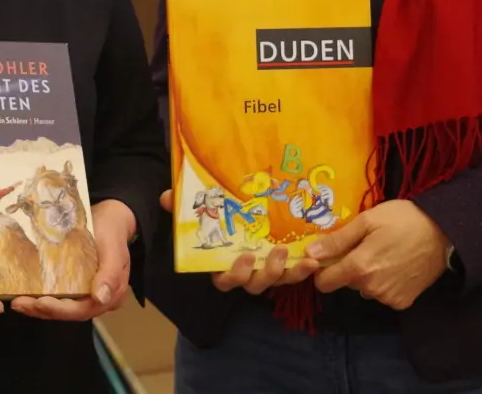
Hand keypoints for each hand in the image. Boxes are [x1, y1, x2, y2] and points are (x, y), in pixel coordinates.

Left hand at [10, 199, 135, 320]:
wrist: (110, 216)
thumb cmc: (112, 230)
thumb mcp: (114, 247)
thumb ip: (110, 273)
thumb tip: (100, 298)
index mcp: (112, 294)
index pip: (85, 309)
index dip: (62, 310)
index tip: (41, 302)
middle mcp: (97, 299)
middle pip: (70, 312)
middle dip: (44, 310)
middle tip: (20, 304)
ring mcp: (85, 293)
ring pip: (61, 307)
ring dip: (38, 307)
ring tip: (18, 302)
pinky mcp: (74, 285)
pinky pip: (58, 296)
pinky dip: (40, 297)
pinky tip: (24, 294)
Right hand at [158, 190, 316, 294]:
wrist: (247, 207)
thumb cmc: (219, 214)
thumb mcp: (200, 209)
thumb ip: (183, 206)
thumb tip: (167, 197)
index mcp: (222, 264)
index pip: (224, 280)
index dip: (233, 274)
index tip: (244, 256)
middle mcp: (245, 271)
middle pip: (253, 284)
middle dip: (265, 273)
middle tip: (275, 253)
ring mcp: (266, 269)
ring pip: (276, 281)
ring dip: (289, 273)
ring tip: (301, 258)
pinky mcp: (285, 263)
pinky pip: (294, 273)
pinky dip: (304, 269)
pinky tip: (314, 260)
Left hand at [308, 200, 449, 309]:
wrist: (444, 233)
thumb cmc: (403, 220)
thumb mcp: (367, 220)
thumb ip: (338, 240)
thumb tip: (310, 252)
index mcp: (359, 267)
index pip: (324, 283)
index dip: (323, 269)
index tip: (332, 256)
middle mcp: (371, 288)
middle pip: (346, 283)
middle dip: (350, 268)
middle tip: (366, 247)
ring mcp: (388, 297)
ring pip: (364, 289)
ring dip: (368, 276)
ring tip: (385, 254)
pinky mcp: (403, 302)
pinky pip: (383, 295)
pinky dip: (385, 283)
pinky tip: (397, 266)